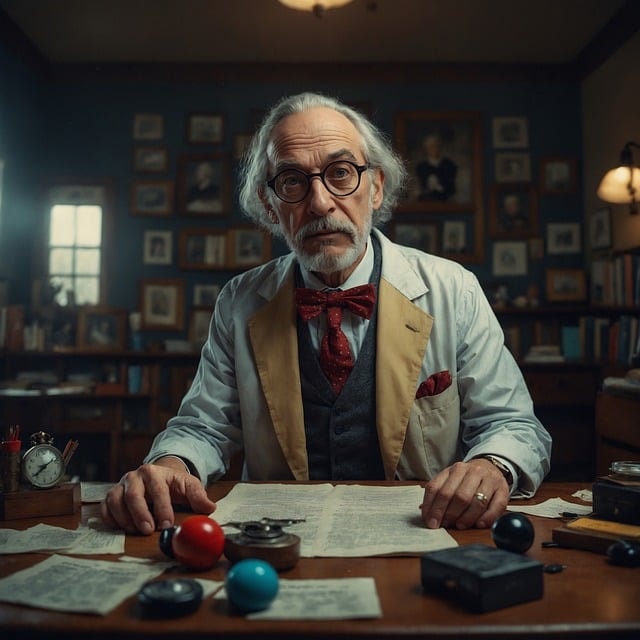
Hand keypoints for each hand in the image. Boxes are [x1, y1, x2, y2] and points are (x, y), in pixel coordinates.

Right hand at [100, 458, 216, 534]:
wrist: (158, 476)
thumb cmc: (174, 483)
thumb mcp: (189, 485)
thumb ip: (198, 496)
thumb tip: (209, 508)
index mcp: (155, 472)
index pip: (158, 490)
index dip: (162, 508)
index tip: (166, 524)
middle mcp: (135, 477)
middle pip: (133, 495)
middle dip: (140, 514)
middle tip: (147, 531)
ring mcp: (121, 485)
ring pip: (115, 501)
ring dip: (124, 519)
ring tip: (135, 532)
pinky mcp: (111, 495)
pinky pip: (105, 507)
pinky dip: (110, 519)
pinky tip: (121, 529)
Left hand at [420, 459, 509, 529]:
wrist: (491, 467)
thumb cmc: (468, 479)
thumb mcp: (451, 480)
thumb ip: (439, 493)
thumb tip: (425, 512)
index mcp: (455, 469)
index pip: (438, 487)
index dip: (432, 506)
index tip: (430, 522)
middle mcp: (472, 472)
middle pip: (457, 495)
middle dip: (448, 513)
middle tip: (444, 525)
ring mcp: (489, 480)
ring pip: (476, 501)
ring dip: (466, 517)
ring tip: (459, 526)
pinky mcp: (503, 489)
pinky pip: (496, 505)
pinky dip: (487, 517)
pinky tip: (479, 524)